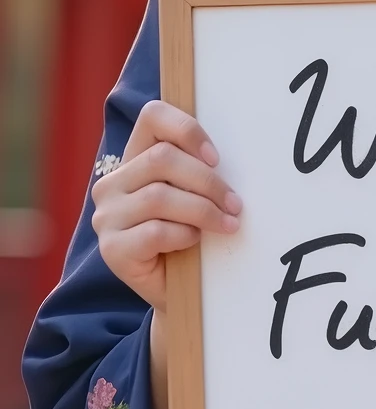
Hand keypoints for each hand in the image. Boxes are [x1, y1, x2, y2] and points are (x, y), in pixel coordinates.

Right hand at [92, 100, 240, 307]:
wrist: (181, 292)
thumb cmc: (192, 236)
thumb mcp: (195, 196)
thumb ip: (198, 169)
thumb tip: (226, 156)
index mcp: (133, 160)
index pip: (152, 117)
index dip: (188, 130)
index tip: (217, 158)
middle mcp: (112, 184)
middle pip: (161, 158)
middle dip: (207, 181)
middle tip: (235, 204)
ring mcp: (106, 217)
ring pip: (159, 196)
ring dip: (203, 210)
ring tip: (227, 224)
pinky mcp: (111, 250)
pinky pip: (154, 232)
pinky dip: (183, 235)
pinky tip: (195, 242)